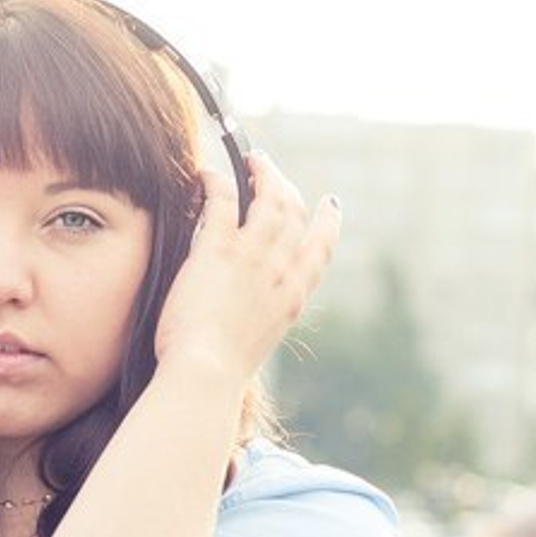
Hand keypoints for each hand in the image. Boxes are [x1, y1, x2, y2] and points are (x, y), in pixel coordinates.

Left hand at [154, 151, 341, 383]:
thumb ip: (257, 323)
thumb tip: (245, 319)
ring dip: (259, 173)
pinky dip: (216, 181)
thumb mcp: (253, 347)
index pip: (321, 251)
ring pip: (267, 197)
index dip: (328, 223)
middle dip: (284, 185)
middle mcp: (280, 272)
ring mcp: (253, 257)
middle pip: (294, 213)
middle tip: (267, 170)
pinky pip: (223, 201)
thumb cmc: (217, 374)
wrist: (205, 375)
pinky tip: (205, 174)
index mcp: (292, 299)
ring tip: (247, 161)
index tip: (330, 205)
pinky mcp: (219, 250)